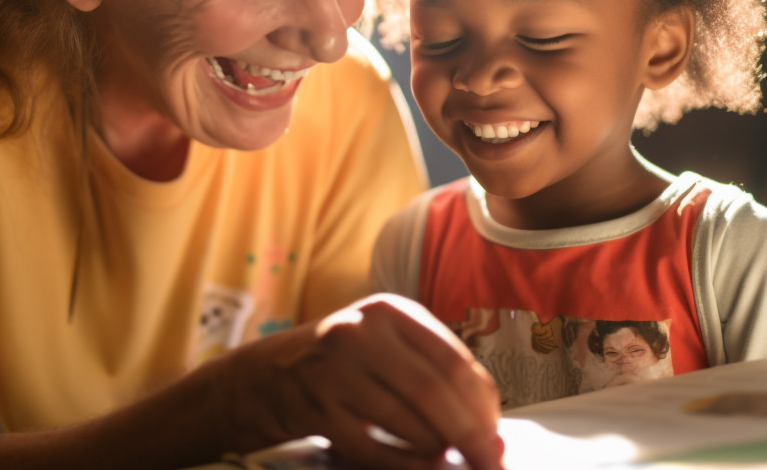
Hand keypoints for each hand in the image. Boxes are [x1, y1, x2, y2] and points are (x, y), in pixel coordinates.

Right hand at [230, 293, 502, 469]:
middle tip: (490, 464)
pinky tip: (419, 469)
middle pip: (432, 393)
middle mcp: (359, 333)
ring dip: (436, 451)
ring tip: (449, 461)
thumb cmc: (345, 363)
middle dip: (470, 436)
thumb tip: (491, 430)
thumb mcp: (386, 347)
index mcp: (389, 312)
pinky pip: (373, 449)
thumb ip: (434, 374)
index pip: (453, 360)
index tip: (498, 438)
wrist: (267, 376)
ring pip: (406, 423)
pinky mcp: (315, 409)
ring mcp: (333, 371)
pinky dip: (403, 466)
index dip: (483, 405)